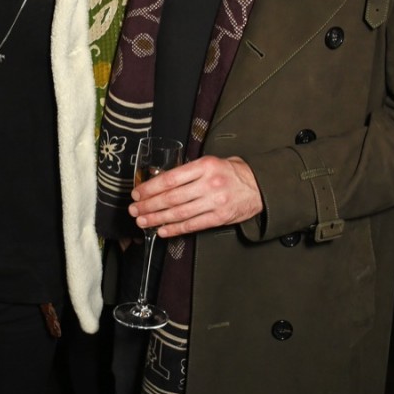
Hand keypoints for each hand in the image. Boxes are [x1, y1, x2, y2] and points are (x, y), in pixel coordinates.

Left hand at [130, 155, 262, 236]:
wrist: (259, 186)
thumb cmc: (230, 173)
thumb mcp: (210, 163)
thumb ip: (189, 171)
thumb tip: (159, 181)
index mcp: (204, 166)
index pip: (170, 178)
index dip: (150, 188)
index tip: (137, 193)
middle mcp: (209, 183)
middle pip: (171, 197)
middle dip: (148, 205)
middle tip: (134, 210)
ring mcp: (215, 202)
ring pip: (179, 213)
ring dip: (157, 218)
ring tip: (142, 221)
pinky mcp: (220, 217)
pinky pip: (192, 225)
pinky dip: (175, 229)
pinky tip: (161, 230)